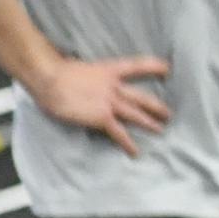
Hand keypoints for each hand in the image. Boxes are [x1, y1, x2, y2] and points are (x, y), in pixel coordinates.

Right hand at [31, 55, 171, 156]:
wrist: (49, 78)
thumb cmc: (58, 72)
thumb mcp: (81, 68)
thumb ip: (91, 75)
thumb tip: (87, 78)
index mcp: (109, 70)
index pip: (137, 65)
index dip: (154, 66)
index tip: (167, 68)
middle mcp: (114, 86)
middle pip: (142, 97)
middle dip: (156, 106)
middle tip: (169, 113)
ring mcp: (110, 102)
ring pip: (136, 114)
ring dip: (150, 123)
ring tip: (161, 130)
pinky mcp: (102, 117)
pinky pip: (119, 133)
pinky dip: (128, 143)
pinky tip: (135, 152)